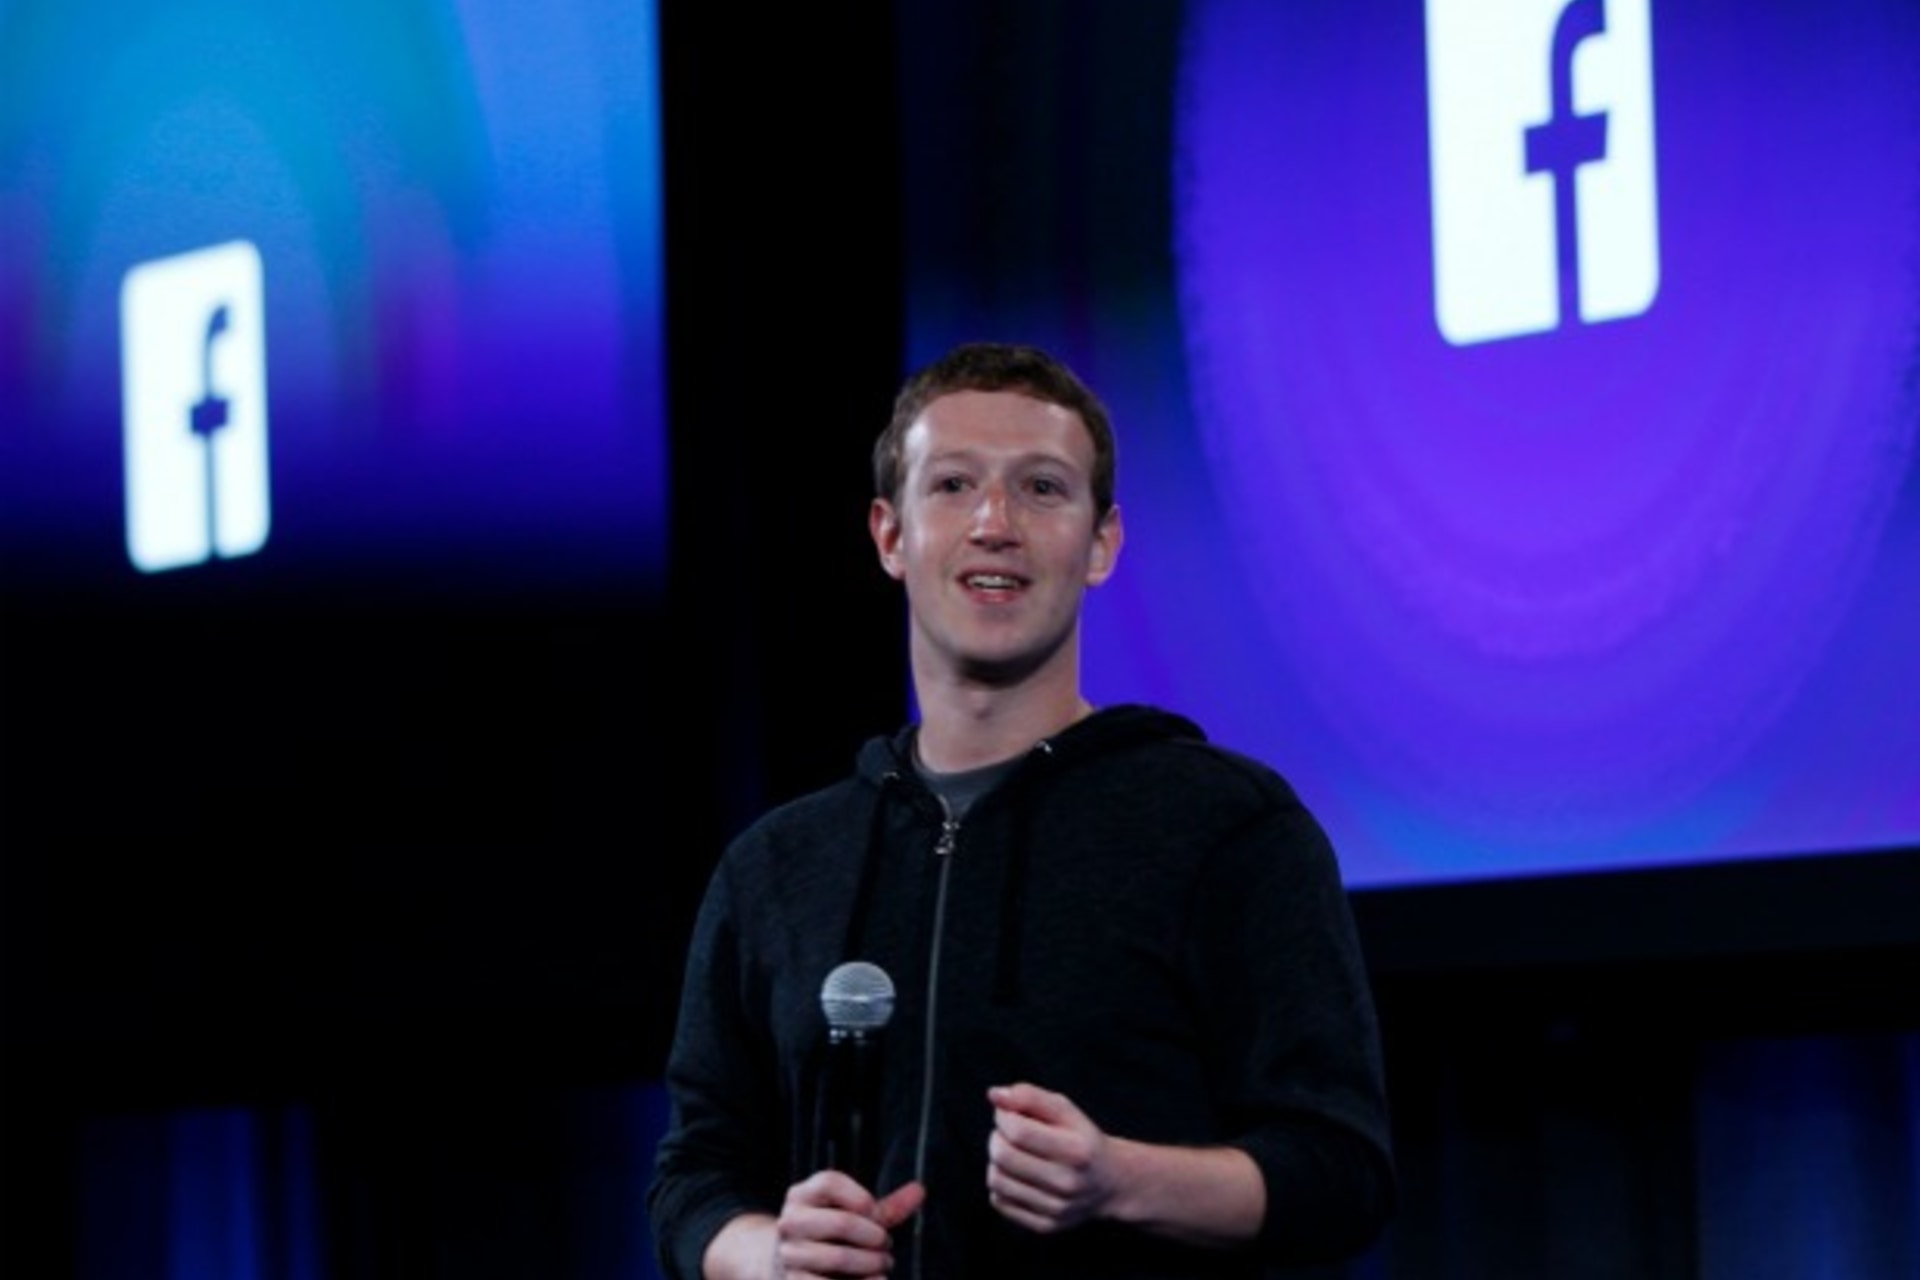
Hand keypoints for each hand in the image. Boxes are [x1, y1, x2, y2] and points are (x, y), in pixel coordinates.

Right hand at [771, 1170, 924, 1278]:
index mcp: (802, 1195)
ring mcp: (789, 1254)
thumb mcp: (853, 1218)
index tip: (876, 1213)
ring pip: (839, 1258)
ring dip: (871, 1264)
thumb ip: (884, 1208)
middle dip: (875, 1237)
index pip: (829, 1183)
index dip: (860, 1197)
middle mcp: (791, 1221)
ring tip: (883, 1265)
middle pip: (841, 1222)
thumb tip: (920, 1189)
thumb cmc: (832, 1236)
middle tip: (887, 1244)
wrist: (791, 1267)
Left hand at [984, 1082, 1116, 1233]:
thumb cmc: (1081, 1138)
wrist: (1110, 1182)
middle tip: (1009, 1133)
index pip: (1018, 1132)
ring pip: (996, 1180)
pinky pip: (999, 1202)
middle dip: (997, 1137)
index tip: (1009, 1114)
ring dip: (996, 1161)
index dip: (1003, 1117)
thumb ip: (1029, 1096)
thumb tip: (994, 1095)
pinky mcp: (1044, 1225)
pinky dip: (1002, 1185)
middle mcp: (1068, 1183)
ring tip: (1013, 1154)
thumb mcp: (1064, 1109)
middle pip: (1003, 1156)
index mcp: (1077, 1150)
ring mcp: (1056, 1209)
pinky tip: (1019, 1176)